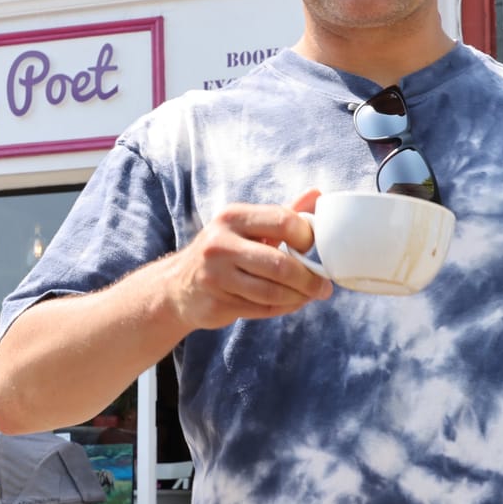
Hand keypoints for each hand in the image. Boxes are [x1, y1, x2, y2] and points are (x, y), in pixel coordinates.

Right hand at [157, 189, 330, 330]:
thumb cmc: (225, 252)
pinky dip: (285, 308)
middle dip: (310, 279)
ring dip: (300, 297)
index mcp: (233, 217)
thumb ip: (283, 214)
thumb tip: (318, 194)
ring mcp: (216, 276)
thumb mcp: (248, 227)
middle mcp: (220, 244)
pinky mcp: (217, 303)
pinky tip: (291, 303)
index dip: (308, 239)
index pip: (284, 221)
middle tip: (324, 287)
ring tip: (311, 296)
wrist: (178, 286)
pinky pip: (263, 309)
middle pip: (281, 265)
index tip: (316, 251)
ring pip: (273, 292)